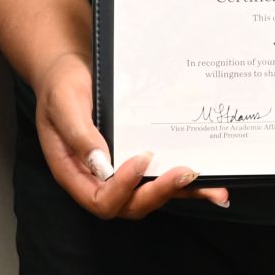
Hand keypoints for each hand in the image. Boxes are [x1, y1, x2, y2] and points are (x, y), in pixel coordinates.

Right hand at [33, 49, 228, 218]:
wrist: (70, 69)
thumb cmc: (61, 84)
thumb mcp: (64, 103)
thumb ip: (79, 134)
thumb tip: (103, 164)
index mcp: (73, 172)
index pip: (99, 199)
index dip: (123, 187)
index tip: (142, 158)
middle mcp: (96, 179)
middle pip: (129, 205)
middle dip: (158, 192)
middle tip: (184, 172)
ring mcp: (119, 173)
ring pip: (149, 196)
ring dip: (180, 193)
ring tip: (213, 188)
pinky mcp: (137, 163)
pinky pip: (159, 179)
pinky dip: (186, 186)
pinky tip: (211, 186)